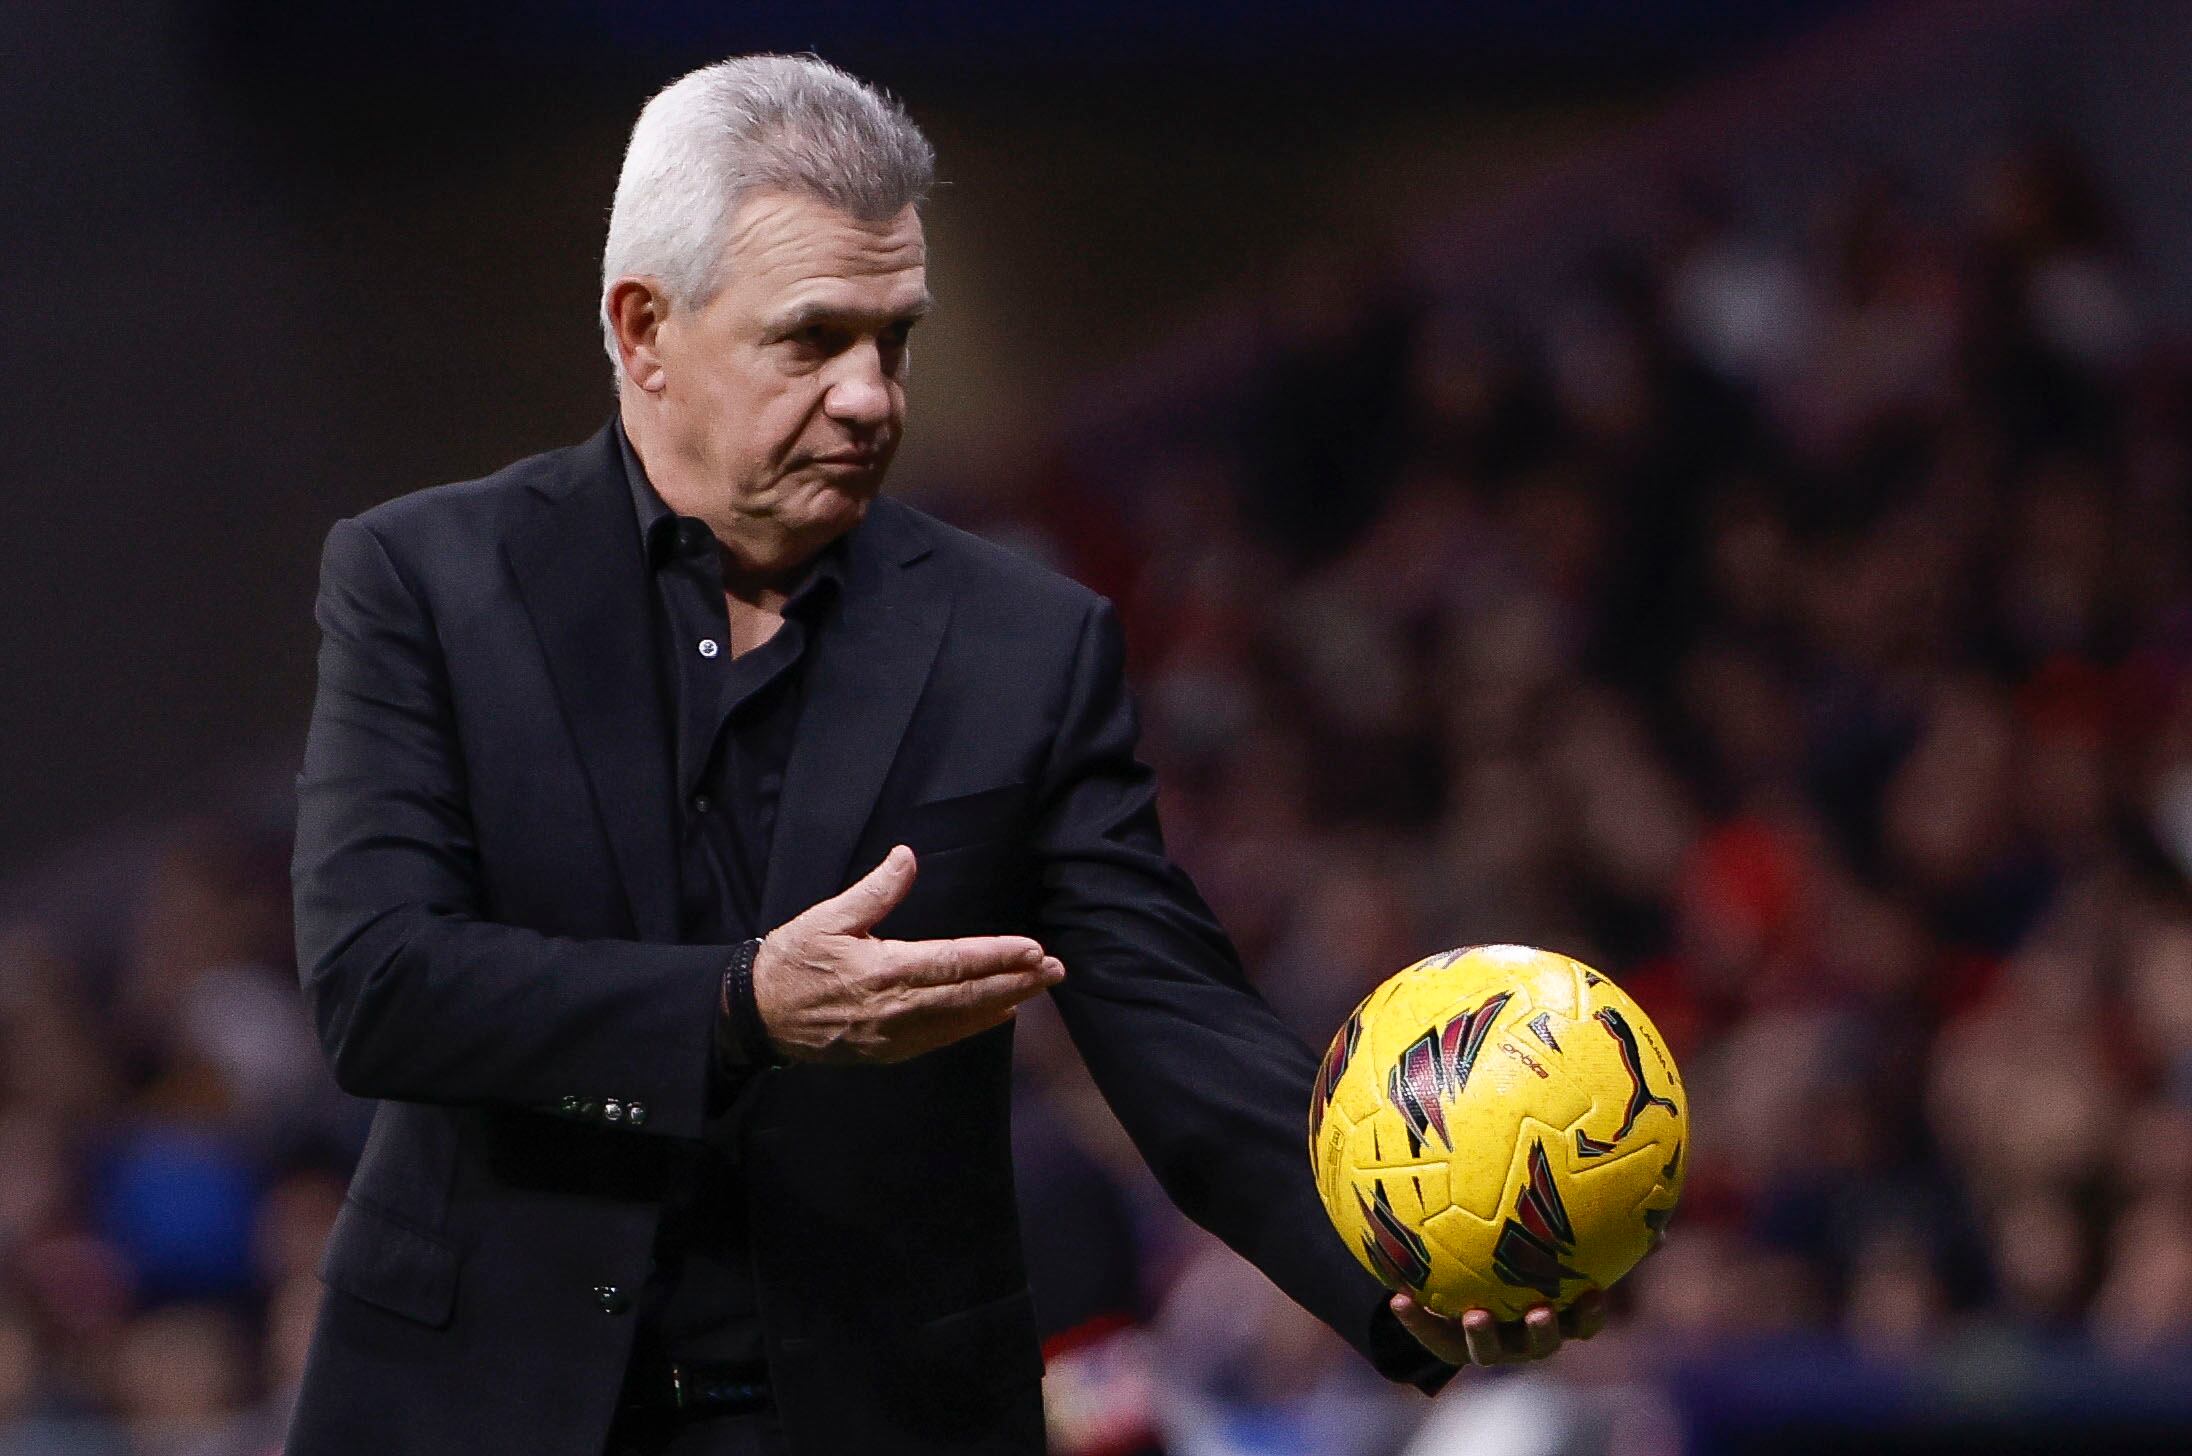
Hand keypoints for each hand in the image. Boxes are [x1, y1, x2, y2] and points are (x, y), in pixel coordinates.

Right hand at [752, 845, 1064, 1063]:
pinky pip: (941, 1039)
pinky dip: (974, 1026)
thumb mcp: (828, 917)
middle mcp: (895, 1008)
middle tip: (1056, 971)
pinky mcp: (888, 1051)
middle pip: (968, 994)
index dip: (997, 956)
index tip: (1033, 948)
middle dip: (1016, 982)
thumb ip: (874, 891)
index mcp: (883, 971)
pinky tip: (1000, 1015)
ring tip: (1039, 989)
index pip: (954, 962)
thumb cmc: (792, 961)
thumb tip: (907, 856)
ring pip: (960, 1019)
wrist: (758, 1017)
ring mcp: (893, 1036)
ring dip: (1004, 1003)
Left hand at [1390, 1228, 1661, 1368]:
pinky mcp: (1447, 1338)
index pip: (1583, 1321)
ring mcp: (1487, 1339)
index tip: (1593, 1293)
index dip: (1590, 1314)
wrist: (1459, 1269)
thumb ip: (1592, 1214)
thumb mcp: (1554, 1229)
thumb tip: (1631, 1194)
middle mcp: (1523, 1332)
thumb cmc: (1523, 1243)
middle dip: (1543, 1334)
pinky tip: (1399, 1298)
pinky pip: (1432, 1335)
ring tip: (1476, 1315)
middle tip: (1540, 1314)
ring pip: (1487, 1351)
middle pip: (1540, 1345)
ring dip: (1483, 1337)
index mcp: (1556, 1311)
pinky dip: (1418, 1321)